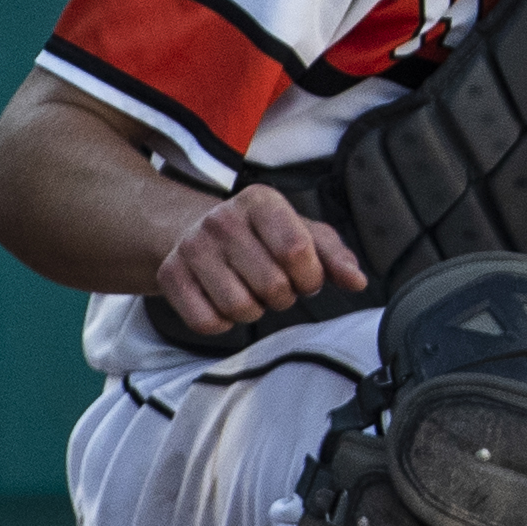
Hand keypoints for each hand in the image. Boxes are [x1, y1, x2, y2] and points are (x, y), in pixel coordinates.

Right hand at [151, 186, 365, 341]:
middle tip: (278, 287)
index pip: (296, 250)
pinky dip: (223, 323)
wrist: (192, 229)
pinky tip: (224, 303)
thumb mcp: (301, 232)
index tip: (308, 279)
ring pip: (239, 308)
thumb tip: (357, 281)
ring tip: (252, 292)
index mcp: (261, 202)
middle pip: (272, 285)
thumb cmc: (259, 235)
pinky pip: (207, 322)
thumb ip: (334, 255)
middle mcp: (222, 220)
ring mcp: (191, 247)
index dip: (310, 277)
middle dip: (285, 297)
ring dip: (255, 312)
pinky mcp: (169, 275)